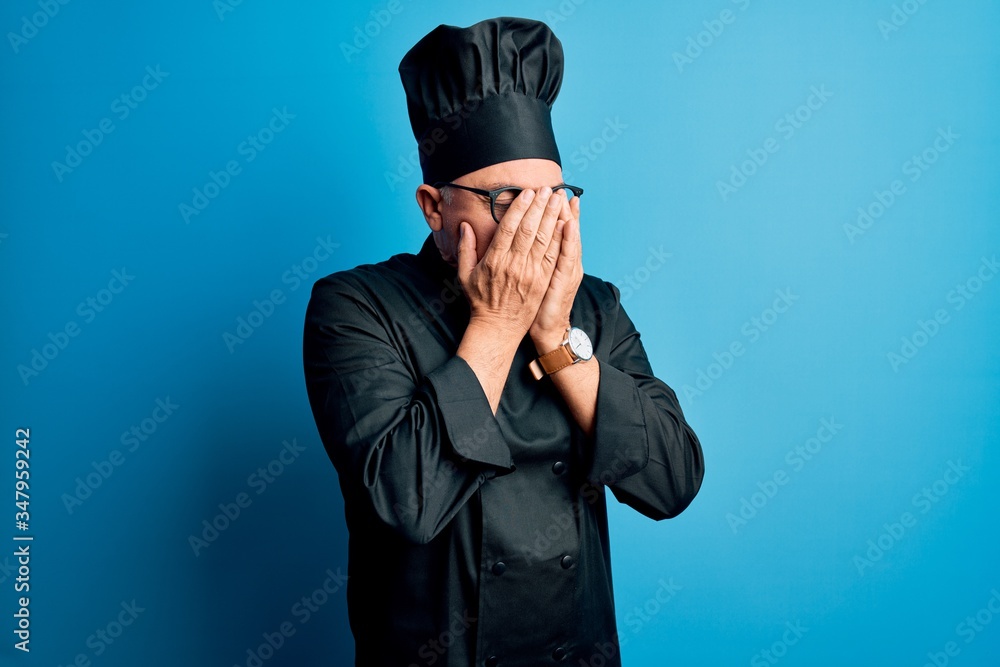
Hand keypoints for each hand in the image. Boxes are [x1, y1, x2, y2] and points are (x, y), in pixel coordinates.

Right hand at [457, 187, 566, 338]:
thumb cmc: (480, 300)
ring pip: (543, 240)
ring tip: (559, 199)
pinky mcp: (542, 282)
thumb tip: (465, 226)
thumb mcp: (464, 275)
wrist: (498, 328)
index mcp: (495, 260)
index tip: (527, 193)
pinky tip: (565, 224)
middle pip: (529, 229)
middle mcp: (514, 265)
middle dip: (540, 207)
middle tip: (548, 189)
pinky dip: (559, 238)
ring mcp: (530, 274)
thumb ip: (465, 249)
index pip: (509, 228)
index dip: (519, 208)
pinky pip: (552, 256)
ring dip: (552, 217)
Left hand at [530, 195, 582, 351]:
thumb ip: (540, 256)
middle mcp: (565, 263)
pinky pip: (565, 258)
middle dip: (561, 209)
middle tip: (560, 189)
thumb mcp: (544, 278)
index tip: (557, 194)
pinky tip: (568, 225)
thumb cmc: (539, 305)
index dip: (559, 213)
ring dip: (567, 217)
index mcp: (556, 261)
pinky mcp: (562, 282)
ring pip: (567, 239)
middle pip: (563, 231)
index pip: (557, 231)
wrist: (548, 329)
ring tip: (565, 198)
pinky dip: (568, 240)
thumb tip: (535, 237)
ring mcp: (566, 272)